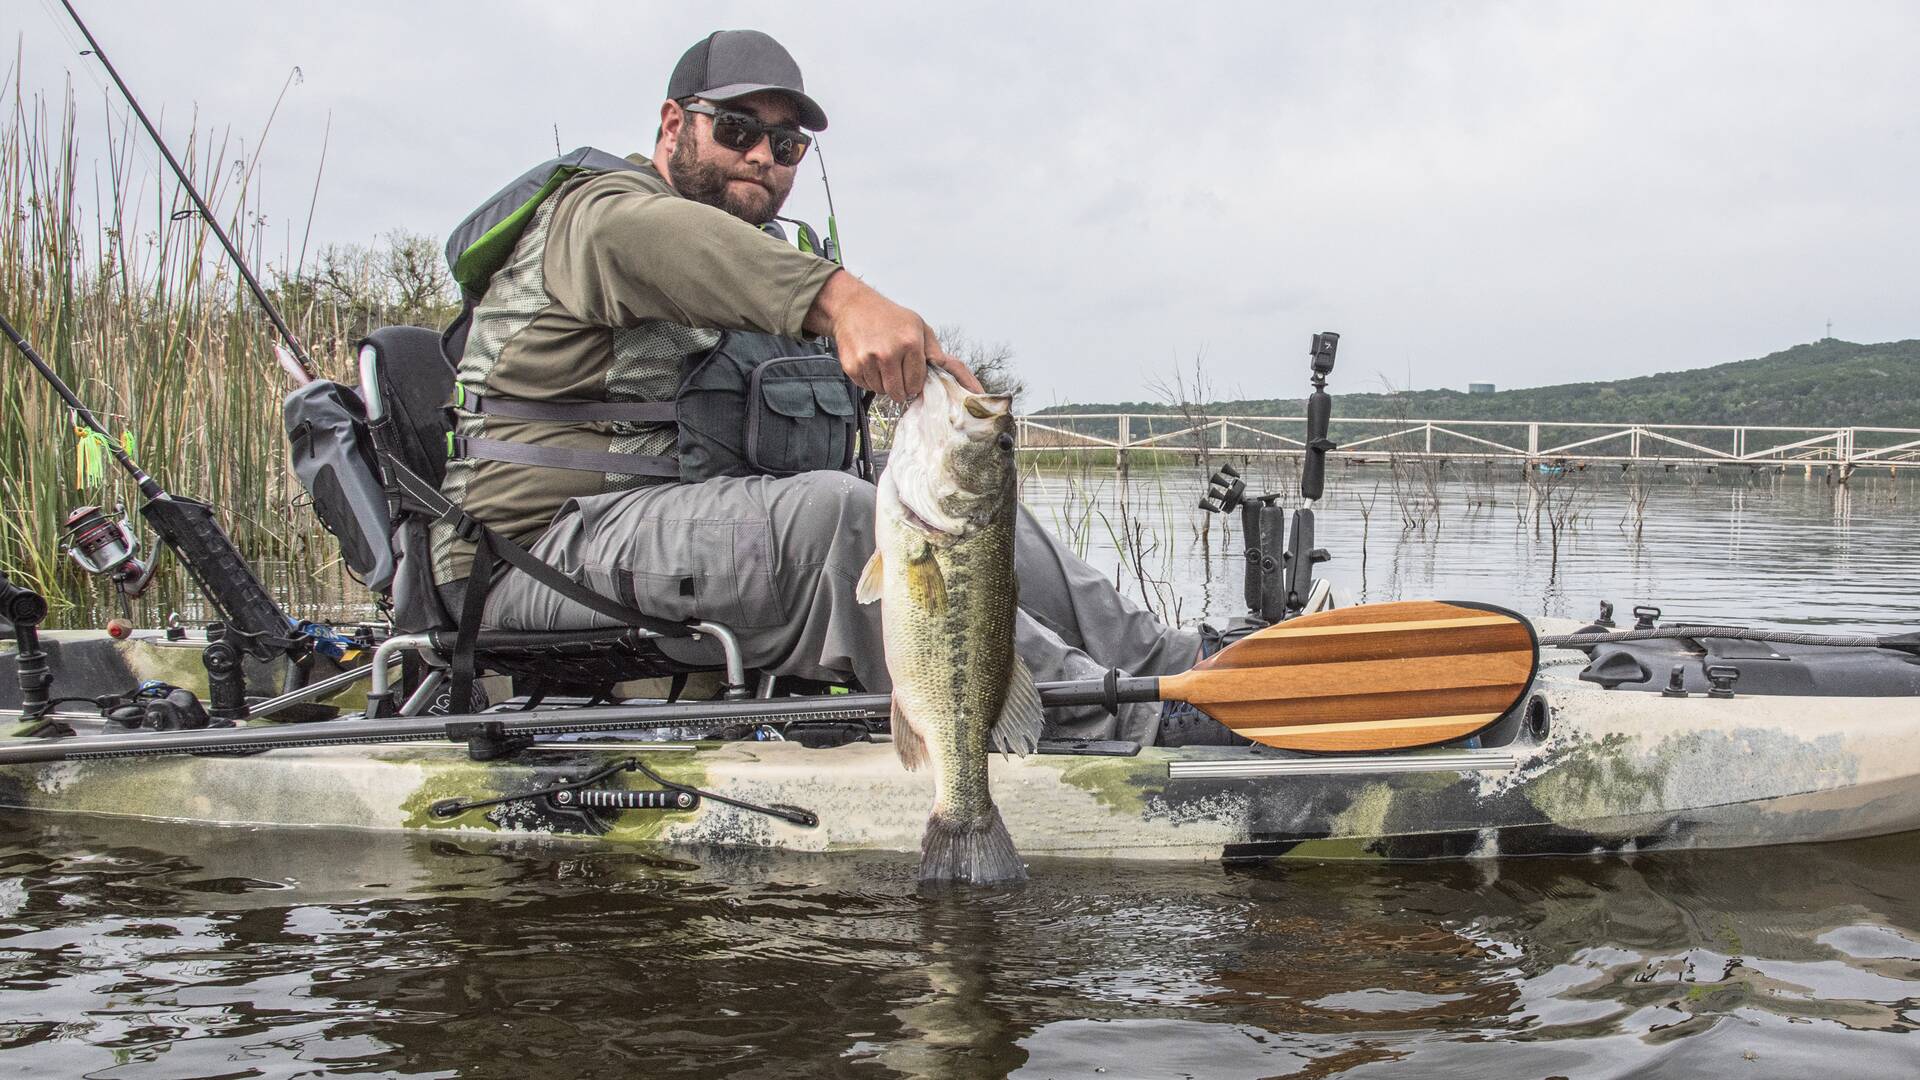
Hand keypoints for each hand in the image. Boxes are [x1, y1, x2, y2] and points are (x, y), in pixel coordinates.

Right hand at [805, 271, 983, 400]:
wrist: (854, 306)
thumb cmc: (889, 317)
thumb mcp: (918, 326)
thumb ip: (933, 350)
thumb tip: (946, 371)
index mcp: (910, 343)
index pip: (916, 383)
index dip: (915, 384)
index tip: (911, 378)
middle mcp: (888, 353)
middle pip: (899, 392)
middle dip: (901, 388)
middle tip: (898, 375)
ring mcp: (868, 360)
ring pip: (881, 391)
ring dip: (884, 384)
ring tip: (883, 365)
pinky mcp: (851, 365)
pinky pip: (866, 386)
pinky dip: (869, 380)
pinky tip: (870, 363)